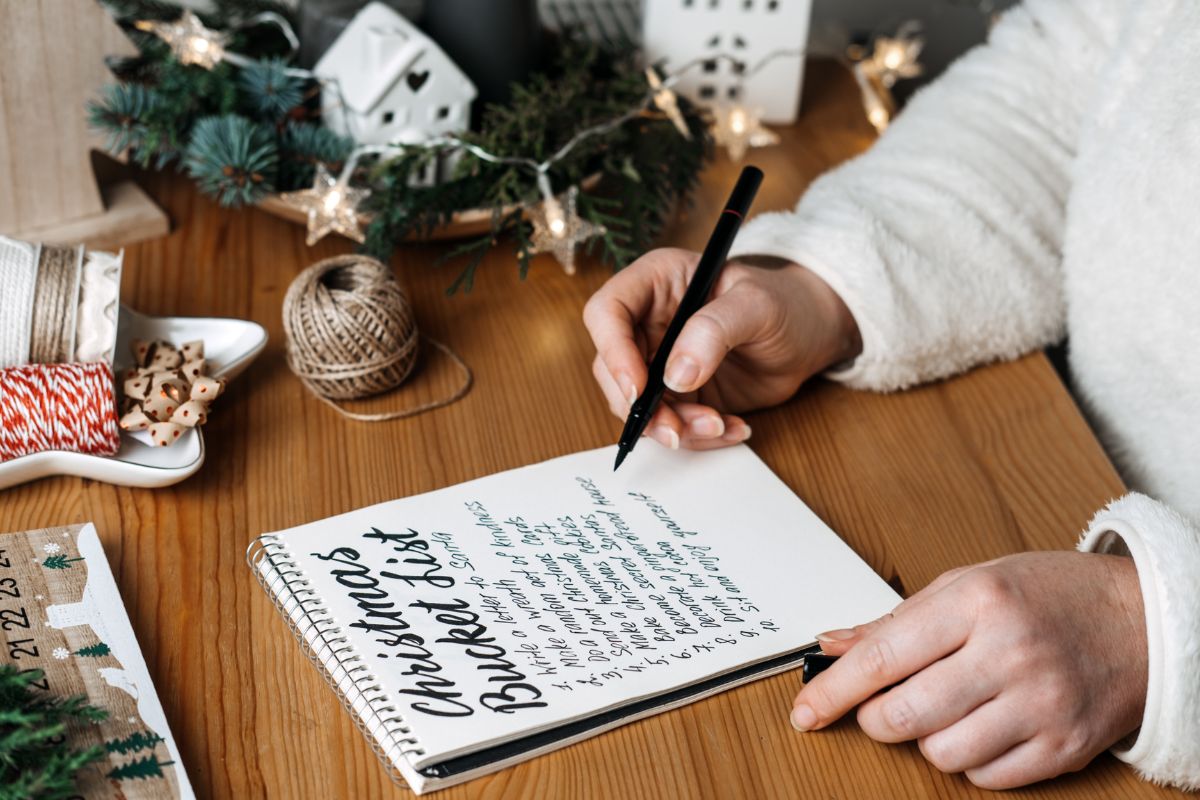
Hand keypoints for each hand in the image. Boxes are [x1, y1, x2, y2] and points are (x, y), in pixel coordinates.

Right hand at [582, 248, 860, 449]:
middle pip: (612, 368)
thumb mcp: (757, 305)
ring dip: (672, 427)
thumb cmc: (785, 303)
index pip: (607, 312)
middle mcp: (648, 322)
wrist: (810, 335)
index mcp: (656, 282)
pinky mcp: (678, 394)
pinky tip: (732, 428)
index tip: (640, 388)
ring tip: (720, 425)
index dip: (613, 352)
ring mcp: (660, 361)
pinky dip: (697, 435)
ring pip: (637, 405)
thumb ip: (715, 330)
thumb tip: (676, 374)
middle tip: (676, 428)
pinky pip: (669, 423)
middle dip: (641, 406)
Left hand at [793, 551, 1147, 788]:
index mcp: (978, 602)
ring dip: (925, 740)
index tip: (805, 711)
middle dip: (875, 720)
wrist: (1144, 622)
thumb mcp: (970, 582)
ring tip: (944, 709)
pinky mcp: (1064, 747)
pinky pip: (986, 778)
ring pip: (941, 754)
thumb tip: (831, 644)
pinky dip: (969, 761)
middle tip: (879, 708)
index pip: (883, 657)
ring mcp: (1040, 705)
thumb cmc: (1049, 595)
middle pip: (904, 715)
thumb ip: (896, 619)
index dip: (833, 691)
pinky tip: (981, 727)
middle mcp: (1009, 653)